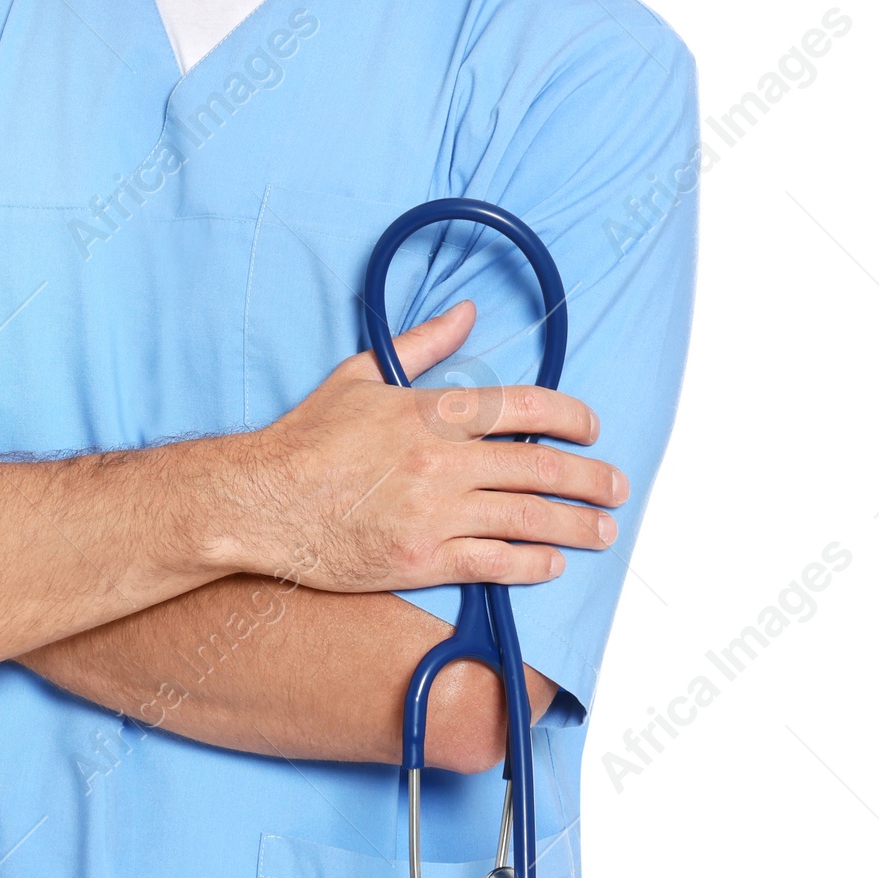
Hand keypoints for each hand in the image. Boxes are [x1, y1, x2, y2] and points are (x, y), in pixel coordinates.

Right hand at [219, 302, 626, 593]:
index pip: (523, 407)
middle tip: (616, 486)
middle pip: (539, 468)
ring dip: (575, 525)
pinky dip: (531, 564)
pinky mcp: (421, 559)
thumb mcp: (361, 375)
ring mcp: (434, 514)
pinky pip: (494, 564)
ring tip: (602, 530)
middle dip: (590, 478)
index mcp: (430, 411)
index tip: (592, 429)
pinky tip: (551, 563)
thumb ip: (422, 344)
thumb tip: (466, 313)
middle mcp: (441, 462)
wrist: (263, 501)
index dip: (569, 417)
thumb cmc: (307, 439)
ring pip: (527, 519)